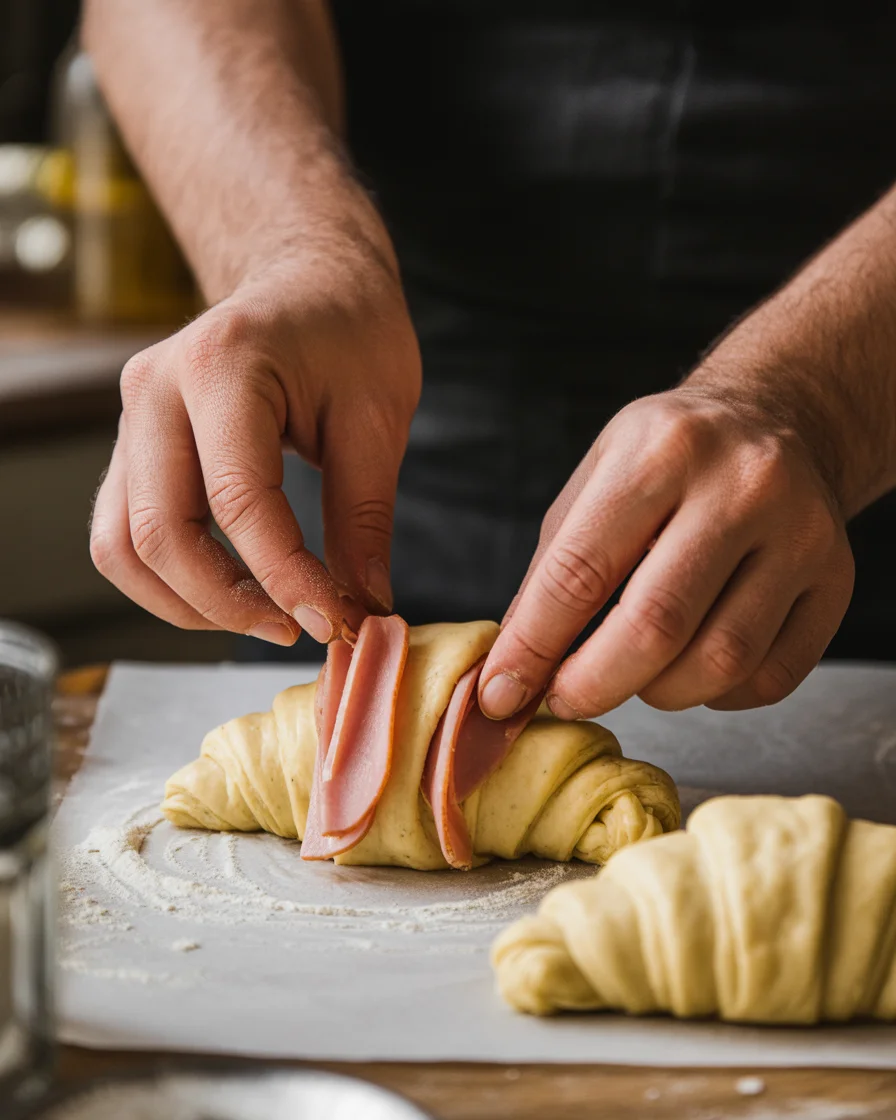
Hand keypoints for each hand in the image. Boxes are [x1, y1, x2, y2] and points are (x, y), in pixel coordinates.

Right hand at [90, 238, 420, 645]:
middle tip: (297, 628)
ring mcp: (132, 418)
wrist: (308, 280)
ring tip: (264, 617)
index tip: (336, 622)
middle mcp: (155, 389)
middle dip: (229, 603)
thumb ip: (364, 516)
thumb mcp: (379, 416)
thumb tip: (363, 605)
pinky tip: (230, 592)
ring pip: (123, 546)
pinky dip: (168, 580)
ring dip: (188, 603)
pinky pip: (123, 534)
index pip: (239, 501)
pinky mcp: (132, 446)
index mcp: (221, 365)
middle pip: (160, 534)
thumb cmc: (349, 332)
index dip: (287, 578)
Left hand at [479, 389, 854, 717]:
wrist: (777, 418)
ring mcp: (800, 534)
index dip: (533, 648)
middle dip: (593, 683)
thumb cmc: (668, 458)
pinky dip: (717, 695)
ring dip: (658, 692)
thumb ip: (550, 576)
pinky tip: (693, 666)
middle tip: (564, 699)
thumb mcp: (595, 483)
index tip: (501, 696)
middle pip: (656, 626)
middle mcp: (741, 486)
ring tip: (634, 672)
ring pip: (719, 662)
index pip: (581, 571)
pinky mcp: (836, 579)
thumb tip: (511, 674)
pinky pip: (770, 678)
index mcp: (662, 451)